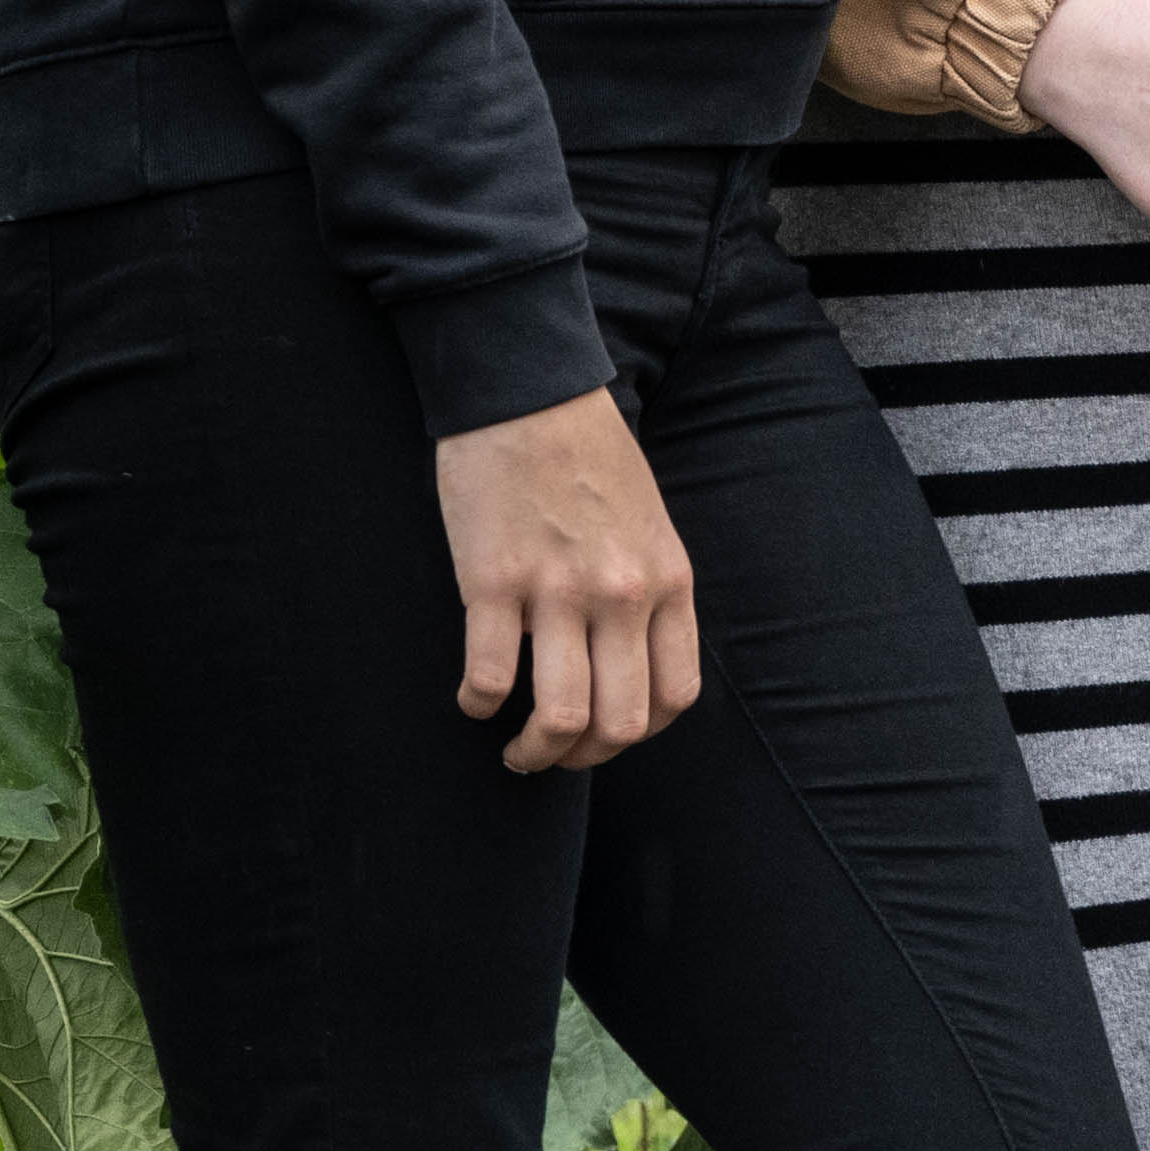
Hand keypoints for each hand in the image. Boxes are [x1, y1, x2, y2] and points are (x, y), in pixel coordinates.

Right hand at [433, 389, 702, 771]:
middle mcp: (622, 594)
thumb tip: (632, 661)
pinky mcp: (490, 581)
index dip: (641, 732)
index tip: (608, 733)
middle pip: (620, 722)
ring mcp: (557, 590)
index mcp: (667, 581)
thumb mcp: (650, 522)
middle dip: (584, 757)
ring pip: (559, 715)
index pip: (676, 695)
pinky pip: (488, 676)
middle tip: (554, 755)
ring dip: (534, 752)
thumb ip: (649, 589)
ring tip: (516, 752)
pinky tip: (473, 698)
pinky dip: (478, 704)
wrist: (527, 393)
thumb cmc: (587, 455)